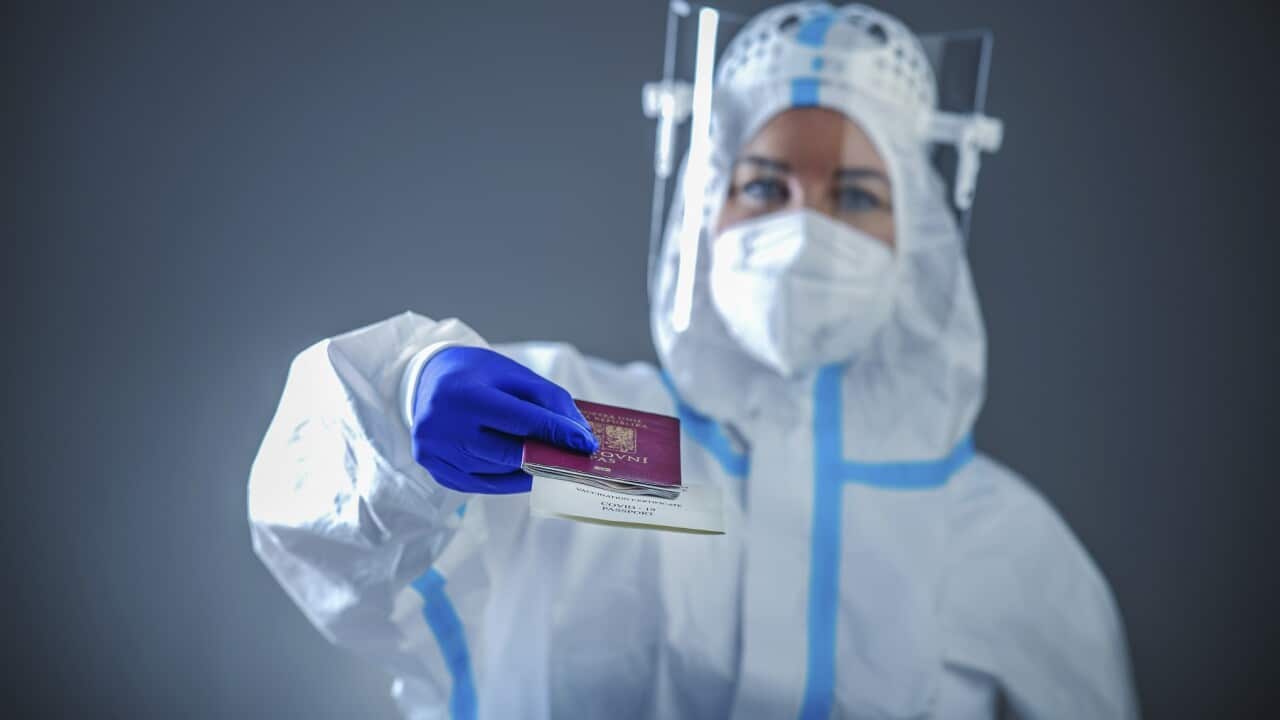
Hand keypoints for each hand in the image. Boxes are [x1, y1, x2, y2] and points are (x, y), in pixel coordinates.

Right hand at [410, 346, 597, 493]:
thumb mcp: (511, 373)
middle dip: (548, 456)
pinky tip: (526, 471)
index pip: (520, 419)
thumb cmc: (475, 374)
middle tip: (576, 459)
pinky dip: (508, 480)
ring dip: (530, 469)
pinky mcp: (435, 470)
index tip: (586, 443)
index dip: (556, 433)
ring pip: (498, 472)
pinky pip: (482, 485)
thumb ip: (547, 398)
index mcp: (465, 394)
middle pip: (509, 452)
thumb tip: (579, 433)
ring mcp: (436, 453)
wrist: (424, 380)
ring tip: (552, 461)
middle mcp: (444, 427)